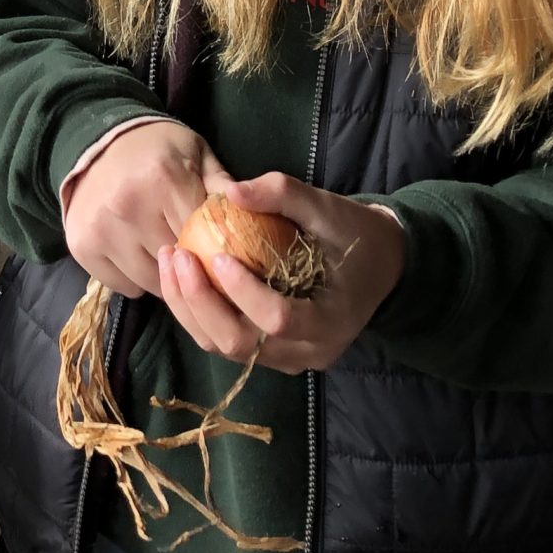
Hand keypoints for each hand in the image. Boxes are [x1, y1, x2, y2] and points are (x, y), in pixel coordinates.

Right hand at [63, 119, 233, 297]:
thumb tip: (253, 219)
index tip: (223, 250)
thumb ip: (223, 186)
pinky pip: (122, 285)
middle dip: (193, 267)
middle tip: (198, 257)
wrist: (95, 138)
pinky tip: (140, 256)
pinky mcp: (81, 245)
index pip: (204, 236)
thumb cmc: (157, 148)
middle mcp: (129, 207)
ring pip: (150, 282)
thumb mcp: (197, 154)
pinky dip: (136, 279)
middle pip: (178, 265)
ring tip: (169, 256)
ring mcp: (101, 229)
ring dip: (165, 278)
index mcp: (164, 181)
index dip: (217, 248)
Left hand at [157, 171, 406, 370]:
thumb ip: (283, 195)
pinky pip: (227, 342)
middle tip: (178, 255)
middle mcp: (310, 351)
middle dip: (201, 302)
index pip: (279, 319)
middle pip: (242, 343)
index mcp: (332, 321)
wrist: (381, 264)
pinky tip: (180, 277)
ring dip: (190, 308)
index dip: (243, 292)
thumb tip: (231, 193)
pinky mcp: (272, 354)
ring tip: (171, 260)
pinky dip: (198, 314)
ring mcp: (289, 358)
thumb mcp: (328, 207)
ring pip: (226, 348)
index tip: (217, 255)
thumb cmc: (355, 235)